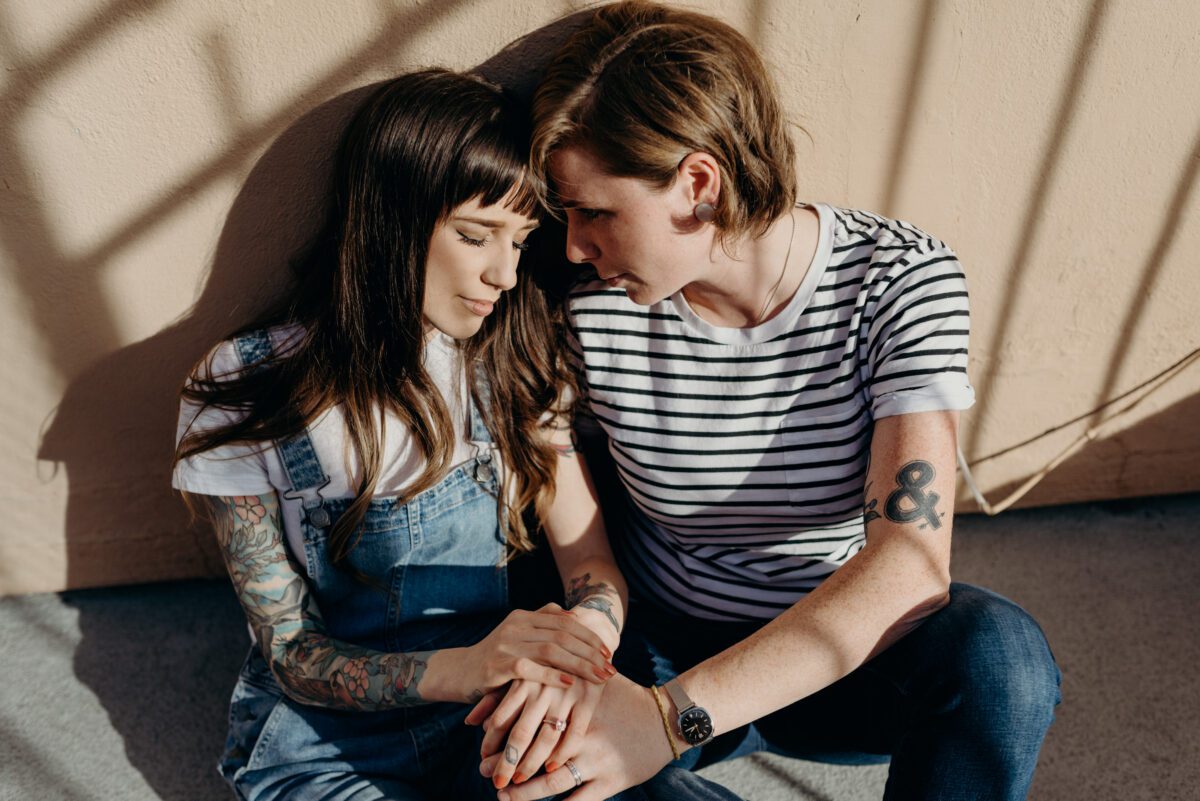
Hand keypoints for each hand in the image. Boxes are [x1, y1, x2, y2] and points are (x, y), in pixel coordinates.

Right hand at [451, 604, 614, 702]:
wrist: (458, 673)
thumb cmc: (494, 658)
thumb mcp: (517, 636)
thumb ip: (542, 622)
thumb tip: (572, 616)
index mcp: (523, 617)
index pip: (565, 622)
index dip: (589, 636)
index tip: (608, 652)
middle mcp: (516, 626)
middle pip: (563, 635)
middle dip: (590, 652)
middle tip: (610, 668)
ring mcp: (506, 644)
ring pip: (551, 650)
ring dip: (580, 664)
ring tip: (599, 676)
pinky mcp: (497, 665)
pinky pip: (530, 668)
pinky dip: (552, 675)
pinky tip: (571, 683)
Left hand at [470, 672, 607, 788]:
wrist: (588, 640)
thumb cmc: (545, 664)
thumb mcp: (519, 677)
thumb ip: (494, 698)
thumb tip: (469, 722)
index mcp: (523, 680)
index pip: (501, 718)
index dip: (491, 743)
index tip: (483, 761)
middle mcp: (542, 688)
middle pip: (521, 732)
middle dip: (507, 762)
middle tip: (497, 783)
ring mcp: (566, 694)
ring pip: (547, 738)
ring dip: (532, 763)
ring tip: (519, 781)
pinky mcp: (588, 699)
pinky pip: (575, 733)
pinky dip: (562, 753)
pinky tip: (551, 768)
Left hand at [483, 673, 675, 800]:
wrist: (666, 718)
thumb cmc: (625, 697)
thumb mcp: (591, 682)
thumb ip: (558, 677)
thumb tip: (517, 675)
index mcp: (568, 699)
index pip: (523, 718)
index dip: (498, 734)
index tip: (482, 746)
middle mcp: (577, 728)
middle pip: (530, 750)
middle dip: (504, 764)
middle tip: (486, 774)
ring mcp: (593, 757)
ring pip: (549, 782)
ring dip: (523, 793)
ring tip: (504, 796)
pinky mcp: (610, 780)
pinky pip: (578, 800)